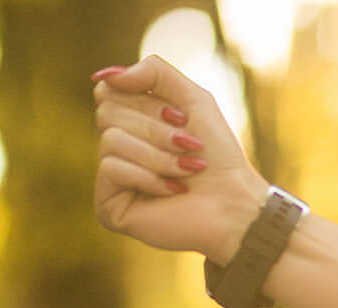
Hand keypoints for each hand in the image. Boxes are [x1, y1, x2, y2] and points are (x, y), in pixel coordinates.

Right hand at [90, 55, 269, 263]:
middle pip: (107, 112)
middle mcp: (116, 148)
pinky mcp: (108, 205)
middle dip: (156, 129)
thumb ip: (154, 72)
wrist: (235, 204)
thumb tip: (103, 77)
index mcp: (130, 122)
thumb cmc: (218, 155)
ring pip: (111, 140)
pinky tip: (173, 190)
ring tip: (188, 170)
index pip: (109, 90)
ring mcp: (110, 177)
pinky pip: (111, 168)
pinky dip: (149, 177)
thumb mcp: (193, 99)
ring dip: (159, 155)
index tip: (181, 117)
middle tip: (190, 145)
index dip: (144, 100)